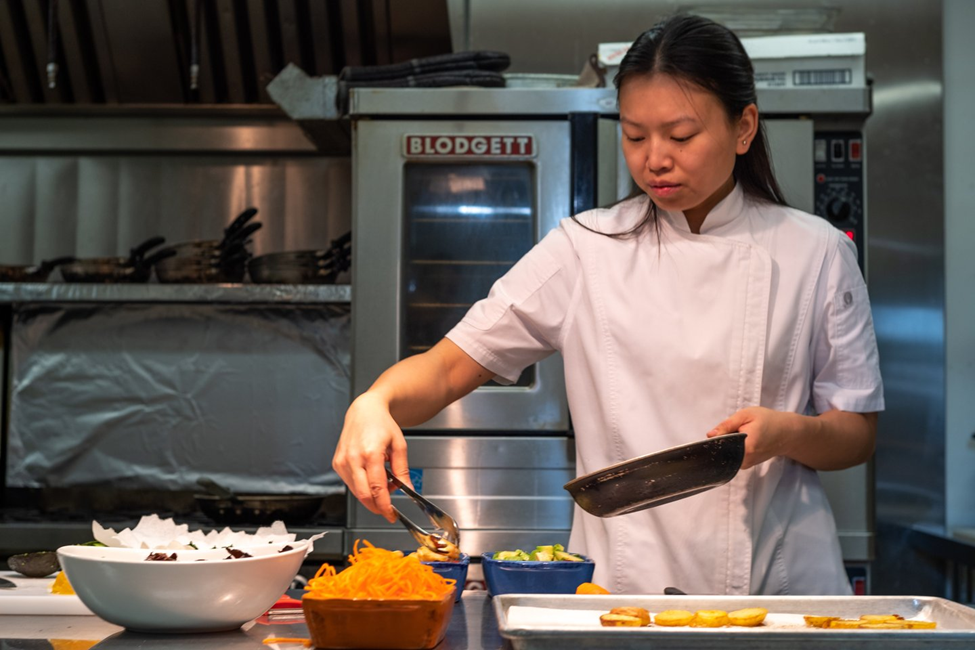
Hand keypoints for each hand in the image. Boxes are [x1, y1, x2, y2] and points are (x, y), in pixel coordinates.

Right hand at [332, 392, 411, 522]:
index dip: (385, 506)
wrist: (364, 411)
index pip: (377, 489)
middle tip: (388, 510)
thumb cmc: (381, 424)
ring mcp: (342, 461)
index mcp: (370, 453)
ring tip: (383, 483)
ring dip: (370, 495)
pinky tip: (371, 476)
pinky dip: (362, 486)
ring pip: (356, 491)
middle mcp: (353, 458)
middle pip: (363, 495)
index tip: (391, 515)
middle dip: (376, 507)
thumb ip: (402, 470)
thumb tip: (408, 489)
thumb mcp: (399, 446)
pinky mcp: (337, 463)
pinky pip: (350, 483)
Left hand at [707, 406, 797, 469]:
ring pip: (727, 455)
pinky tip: (742, 440)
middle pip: (722, 452)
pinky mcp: (748, 465)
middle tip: (734, 429)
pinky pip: (734, 457)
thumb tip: (710, 435)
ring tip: (740, 433)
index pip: (720, 448)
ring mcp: (747, 465)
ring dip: (729, 445)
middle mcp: (746, 460)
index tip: (719, 431)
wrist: (788, 433)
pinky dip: (733, 448)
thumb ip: (727, 425)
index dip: (715, 439)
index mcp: (746, 448)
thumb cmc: (768, 420)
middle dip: (723, 441)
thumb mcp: (746, 415)